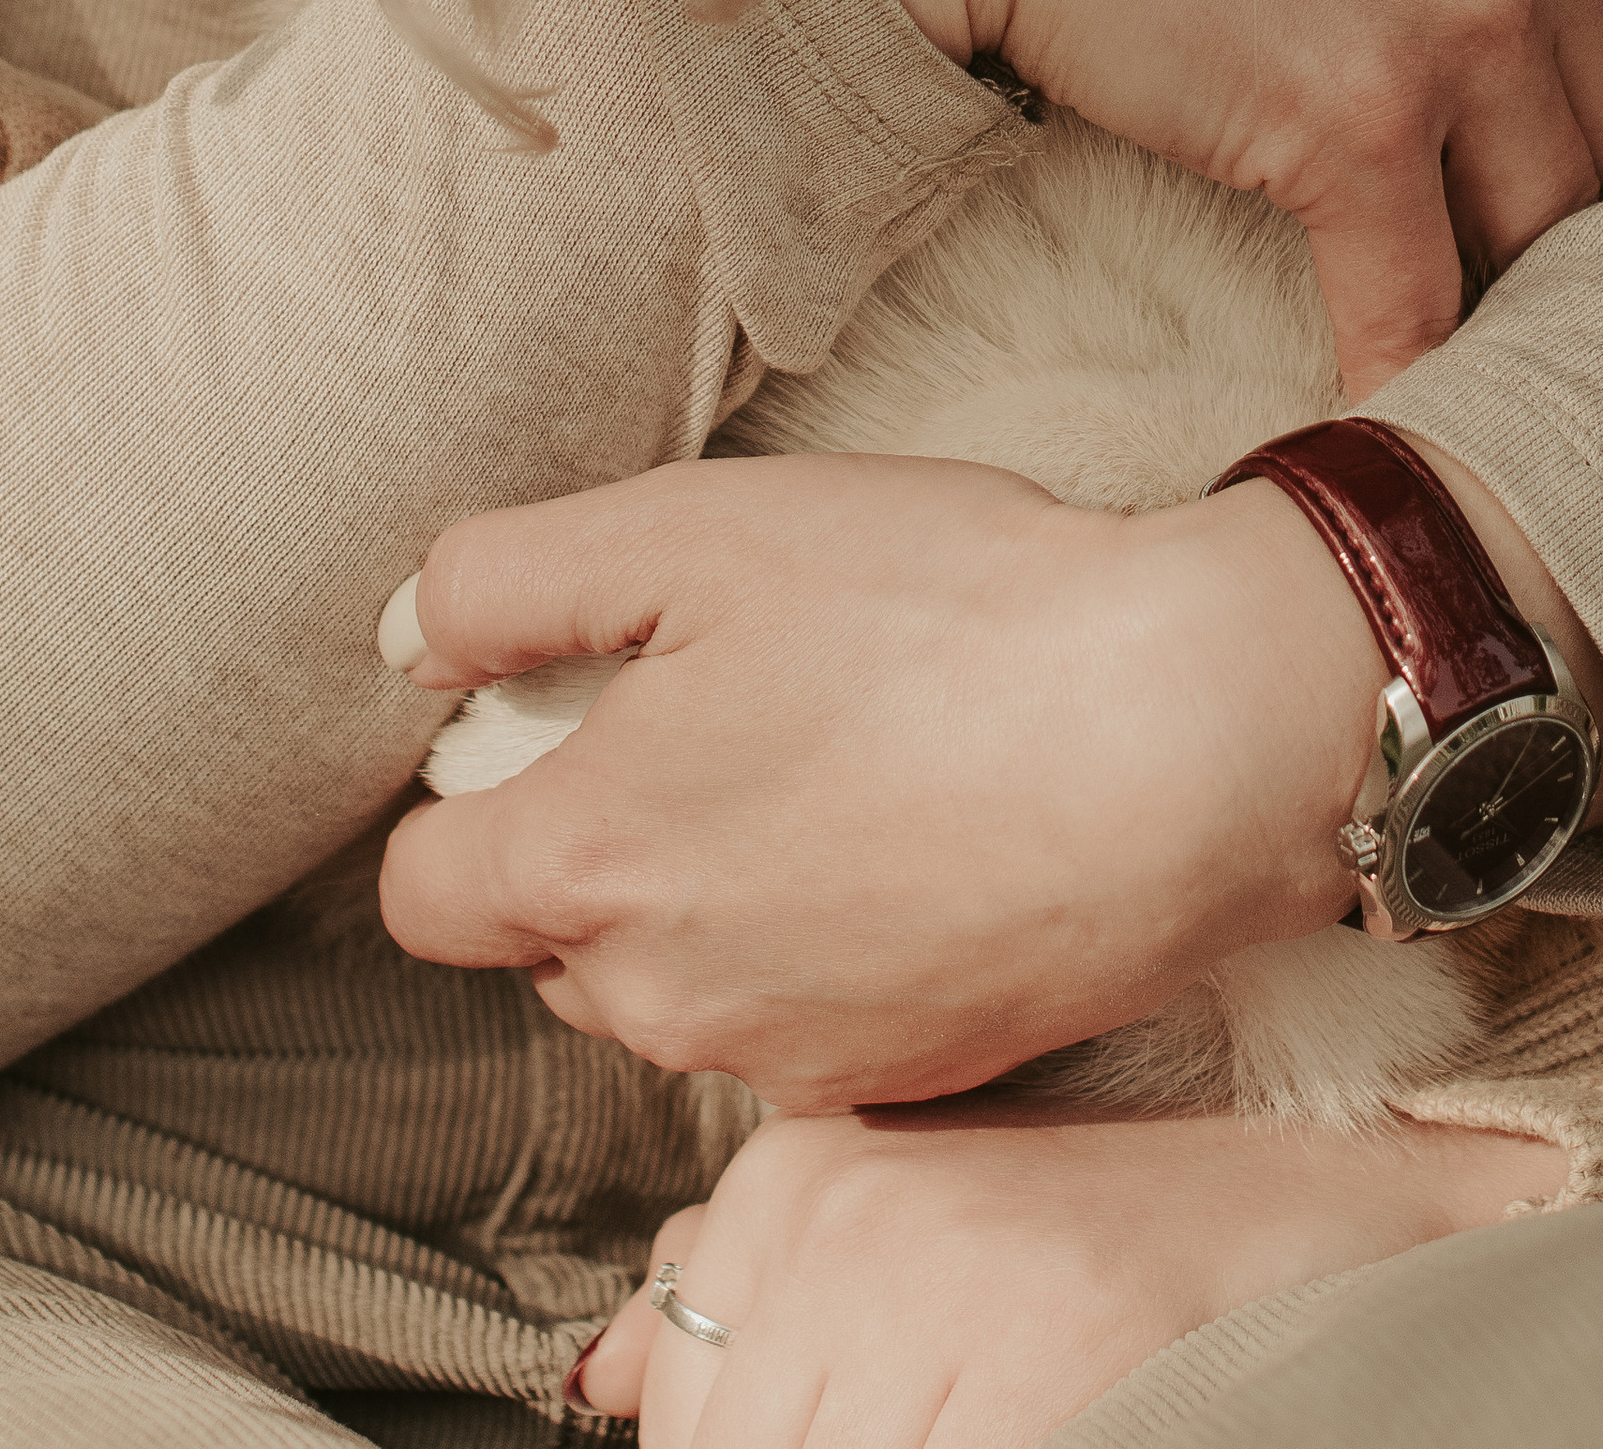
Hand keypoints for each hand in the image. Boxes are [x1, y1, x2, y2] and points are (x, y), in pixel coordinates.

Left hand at [376, 449, 1602, 1104]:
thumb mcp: (700, 526)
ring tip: (848, 756)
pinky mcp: (905, 1076)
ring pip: (682, 983)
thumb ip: (508, 578)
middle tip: (737, 701)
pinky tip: (924, 829)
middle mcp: (664, 1000)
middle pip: (558, 939)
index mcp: (589, 864)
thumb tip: (415, 638)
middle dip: (607, 835)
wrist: (1187, 731)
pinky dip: (833, 941)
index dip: (478, 788)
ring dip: (719, 893)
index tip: (579, 706)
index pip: (423, 890)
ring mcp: (788, 1055)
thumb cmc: (951, 611)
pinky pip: (804, 1016)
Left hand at [573, 1102, 1565, 1446]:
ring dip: (913, 1443)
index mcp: (788, 1181)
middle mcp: (832, 1210)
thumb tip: (604, 1376)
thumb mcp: (910, 1227)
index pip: (679, 1420)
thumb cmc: (1116, 1233)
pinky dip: (981, 1447)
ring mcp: (931, 1282)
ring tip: (1002, 1392)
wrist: (1334, 1205)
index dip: (762, 1445)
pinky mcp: (1032, 1357)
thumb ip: (742, 1293)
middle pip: (740, 1446)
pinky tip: (1057, 1406)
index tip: (870, 1413)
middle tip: (949, 1399)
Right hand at [786, 0, 1602, 393]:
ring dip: (1508, 299)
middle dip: (1593, 224)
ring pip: (1551, 233)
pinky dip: (1403, 373)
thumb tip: (1584, 79)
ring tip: (1477, 351)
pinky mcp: (1346, 110)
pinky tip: (1386, 414)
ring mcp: (1454, 16)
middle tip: (1542, 284)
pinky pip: (1419, 302)